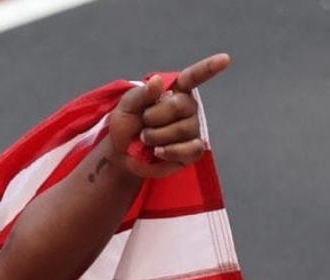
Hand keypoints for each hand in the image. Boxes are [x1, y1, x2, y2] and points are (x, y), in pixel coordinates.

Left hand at [108, 53, 231, 178]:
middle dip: (153, 117)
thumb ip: (140, 94)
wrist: (121, 154)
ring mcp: (192, 129)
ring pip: (183, 129)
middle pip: (180, 105)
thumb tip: (157, 80)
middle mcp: (188, 107)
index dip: (209, 68)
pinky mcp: (193, 150)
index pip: (194, 77)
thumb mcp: (125, 107)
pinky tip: (158, 151)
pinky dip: (171, 151)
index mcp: (174, 91)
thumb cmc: (126, 126)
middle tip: (142, 125)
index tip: (224, 59)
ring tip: (145, 139)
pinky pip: (191, 149)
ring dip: (156, 136)